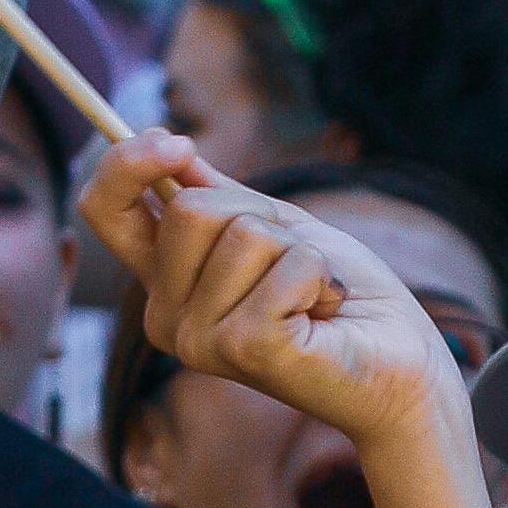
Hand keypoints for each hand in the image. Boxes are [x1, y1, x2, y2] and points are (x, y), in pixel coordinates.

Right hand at [86, 137, 475, 462]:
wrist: (402, 364)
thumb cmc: (342, 296)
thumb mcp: (274, 228)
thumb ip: (217, 195)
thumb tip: (169, 147)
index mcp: (165, 284)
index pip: (105, 209)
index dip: (127, 163)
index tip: (175, 143)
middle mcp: (168, 318)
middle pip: (189, 208)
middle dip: (260, 217)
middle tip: (295, 265)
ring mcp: (198, 342)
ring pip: (241, 234)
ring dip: (298, 252)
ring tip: (314, 296)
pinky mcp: (243, 350)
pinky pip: (282, 266)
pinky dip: (320, 276)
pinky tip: (325, 313)